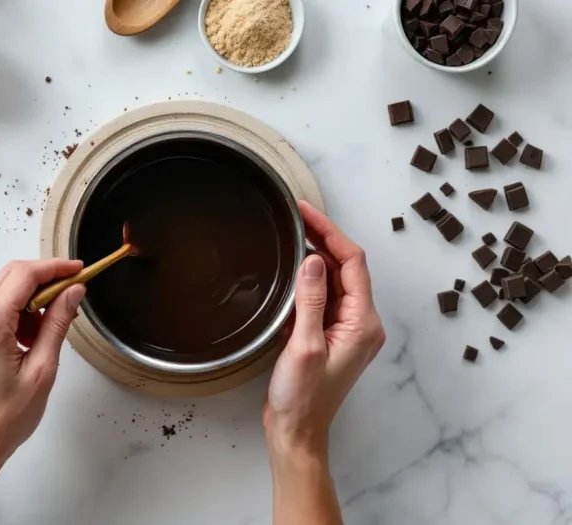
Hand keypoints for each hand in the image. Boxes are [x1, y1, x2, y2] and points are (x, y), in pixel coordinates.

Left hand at [0, 259, 85, 467]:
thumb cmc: (6, 416)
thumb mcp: (43, 369)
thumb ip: (57, 323)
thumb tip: (74, 291)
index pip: (24, 276)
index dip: (55, 268)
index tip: (79, 270)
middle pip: (10, 275)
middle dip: (44, 279)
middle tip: (72, 292)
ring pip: (1, 289)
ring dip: (29, 298)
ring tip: (49, 328)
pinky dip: (13, 311)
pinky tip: (29, 336)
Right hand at [264, 201, 384, 458]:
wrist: (296, 431)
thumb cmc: (302, 397)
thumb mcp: (305, 345)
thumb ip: (312, 299)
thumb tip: (314, 259)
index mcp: (363, 323)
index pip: (353, 263)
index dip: (330, 232)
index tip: (305, 212)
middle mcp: (361, 323)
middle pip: (347, 268)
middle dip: (323, 239)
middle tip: (296, 217)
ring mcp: (346, 329)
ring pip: (335, 281)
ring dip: (316, 258)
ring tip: (292, 235)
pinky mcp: (330, 335)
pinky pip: (324, 298)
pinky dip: (310, 280)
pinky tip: (292, 270)